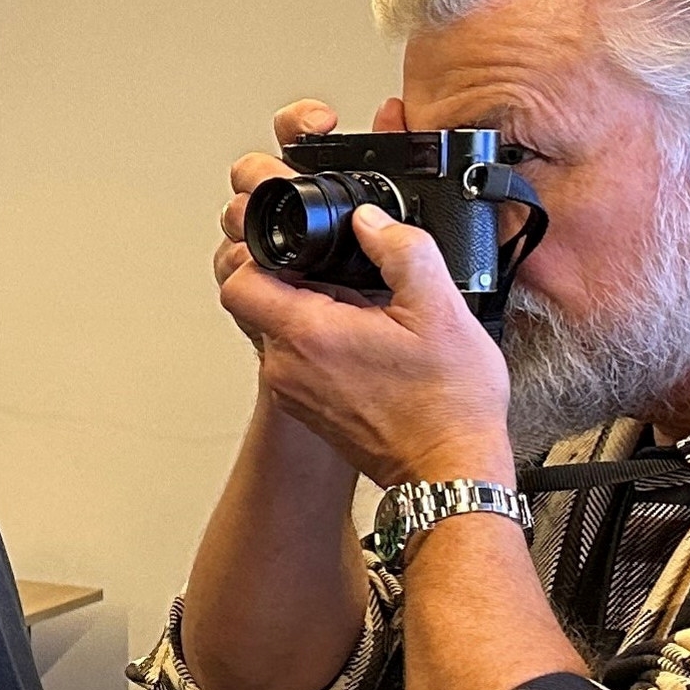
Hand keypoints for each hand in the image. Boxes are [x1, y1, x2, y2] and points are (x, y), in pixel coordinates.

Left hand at [216, 97, 511, 490]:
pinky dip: (311, 336)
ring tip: (349, 294)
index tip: (296, 237)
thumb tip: (370, 220)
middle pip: (249, 301)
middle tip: (326, 260)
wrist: (450, 469)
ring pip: (270, 329)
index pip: (239, 279)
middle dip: (278, 271)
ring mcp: (294, 391)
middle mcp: (287, 367)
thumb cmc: (448, 404)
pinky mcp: (308, 408)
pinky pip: (291, 358)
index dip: (258, 249)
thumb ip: (401, 249)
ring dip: (298, 304)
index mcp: (308, 335)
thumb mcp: (440, 307)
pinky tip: (356, 328)